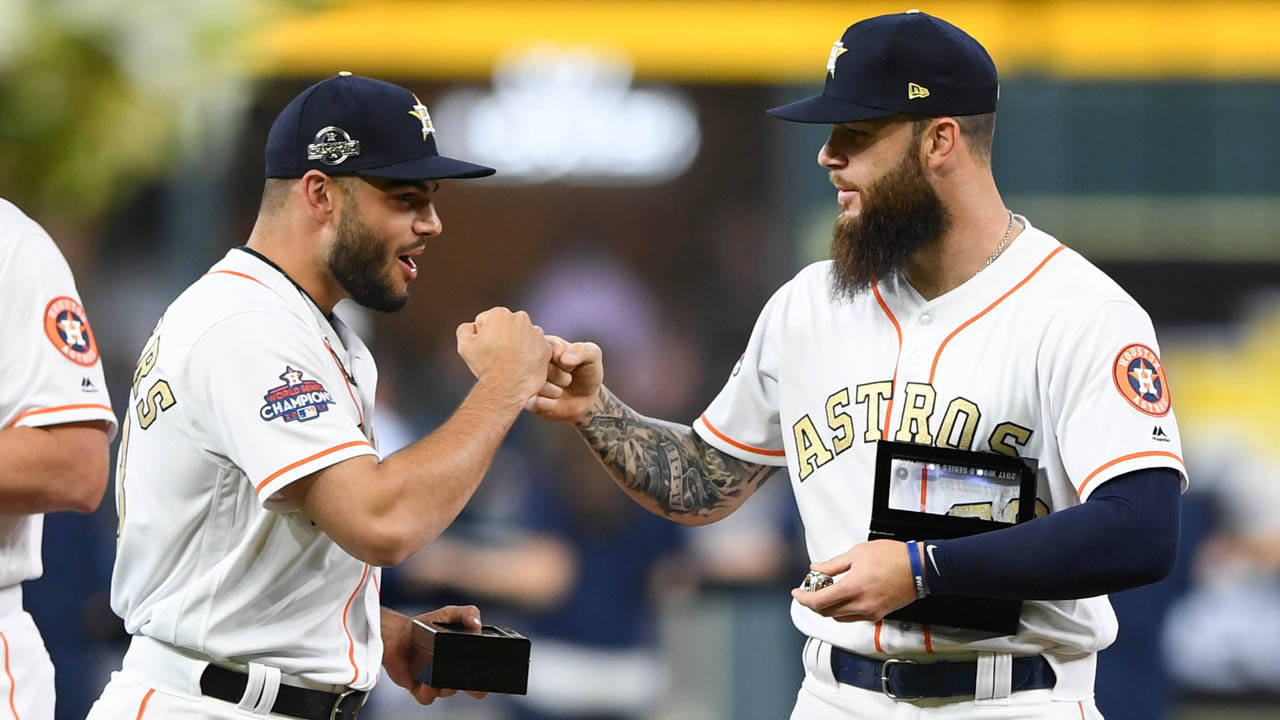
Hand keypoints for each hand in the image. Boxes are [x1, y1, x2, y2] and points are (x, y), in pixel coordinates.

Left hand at [382, 605, 487, 704]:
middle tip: (472, 685)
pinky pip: (427, 697)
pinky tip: (426, 684)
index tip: (489, 672)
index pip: (481, 670)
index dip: (488, 675)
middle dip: (474, 689)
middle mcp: (452, 672)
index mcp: (463, 656)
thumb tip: (477, 623)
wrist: (398, 635)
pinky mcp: (421, 688)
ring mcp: (437, 681)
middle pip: (470, 687)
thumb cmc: (425, 624)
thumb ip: (466, 613)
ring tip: (440, 677)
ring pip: (448, 692)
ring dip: (446, 687)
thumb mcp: (449, 613)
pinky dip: (428, 693)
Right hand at [456, 307, 551, 400]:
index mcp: (500, 314)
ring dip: (517, 345)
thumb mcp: (464, 345)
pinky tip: (522, 365)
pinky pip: (536, 349)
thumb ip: (465, 328)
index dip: (483, 336)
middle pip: (507, 326)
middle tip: (498, 356)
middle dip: (502, 337)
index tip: (486, 349)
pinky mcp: (547, 348)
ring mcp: (537, 333)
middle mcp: (521, 318)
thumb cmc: (486, 366)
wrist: (508, 387)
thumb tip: (473, 326)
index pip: (487, 321)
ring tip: (510, 362)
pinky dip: (530, 355)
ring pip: (523, 336)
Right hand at [526, 335, 603, 423]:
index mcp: (543, 344)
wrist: (585, 399)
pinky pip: (534, 403)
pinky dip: (549, 404)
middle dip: (560, 376)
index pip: (546, 348)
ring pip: (536, 386)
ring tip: (560, 391)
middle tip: (567, 379)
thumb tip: (563, 359)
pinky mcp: (527, 401)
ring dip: (555, 391)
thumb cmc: (586, 372)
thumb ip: (582, 350)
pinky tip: (554, 402)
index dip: (563, 360)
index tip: (570, 365)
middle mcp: (529, 362)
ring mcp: (526, 382)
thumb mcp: (592, 355)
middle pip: (539, 367)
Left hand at [790, 540, 916, 622]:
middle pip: (826, 613)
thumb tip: (816, 568)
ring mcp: (870, 612)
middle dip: (813, 604)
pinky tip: (843, 597)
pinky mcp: (878, 615)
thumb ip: (833, 564)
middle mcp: (860, 605)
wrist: (919, 568)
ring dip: (828, 608)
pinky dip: (843, 610)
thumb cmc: (892, 557)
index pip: (818, 602)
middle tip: (810, 590)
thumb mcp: (857, 553)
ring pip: (839, 618)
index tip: (797, 593)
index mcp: (852, 588)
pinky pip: (853, 618)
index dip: (803, 599)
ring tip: (827, 592)